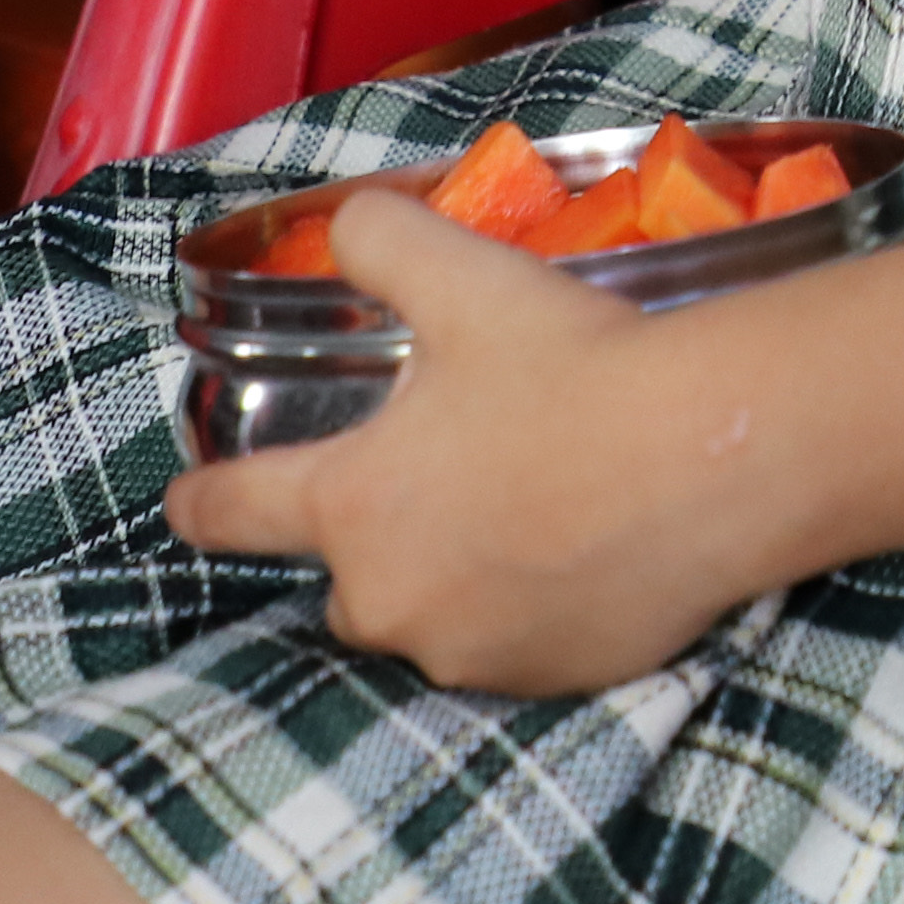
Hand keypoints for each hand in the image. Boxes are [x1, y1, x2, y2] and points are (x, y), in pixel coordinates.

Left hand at [162, 192, 750, 694]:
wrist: (714, 454)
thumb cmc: (576, 368)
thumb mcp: (467, 278)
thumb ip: (382, 240)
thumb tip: (348, 222)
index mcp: (351, 508)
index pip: (231, 513)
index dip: (202, 498)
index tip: (190, 499)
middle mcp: (390, 600)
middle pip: (347, 578)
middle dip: (383, 534)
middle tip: (453, 471)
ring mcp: (470, 653)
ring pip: (435, 615)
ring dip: (461, 573)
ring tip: (535, 505)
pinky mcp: (550, 680)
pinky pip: (517, 644)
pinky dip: (536, 604)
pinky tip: (590, 544)